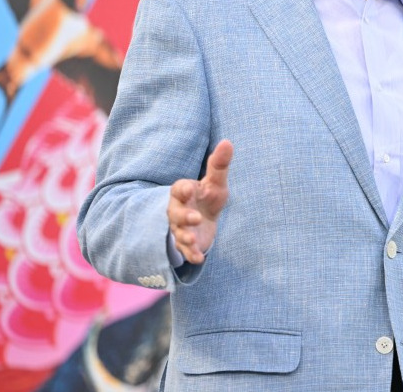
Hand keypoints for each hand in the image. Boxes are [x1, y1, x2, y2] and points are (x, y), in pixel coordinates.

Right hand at [167, 139, 231, 264]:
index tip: (189, 188)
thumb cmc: (208, 197)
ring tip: (192, 239)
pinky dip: (190, 254)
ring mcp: (181, 228)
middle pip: (175, 213)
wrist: (205, 219)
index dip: (183, 189)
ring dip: (185, 236)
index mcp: (184, 192)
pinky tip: (197, 259)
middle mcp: (178, 210)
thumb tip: (228, 142)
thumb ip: (219, 165)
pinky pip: (185, 250)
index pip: (179, 189)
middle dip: (183, 215)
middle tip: (194, 217)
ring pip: (178, 233)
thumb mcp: (215, 181)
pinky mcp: (187, 244)